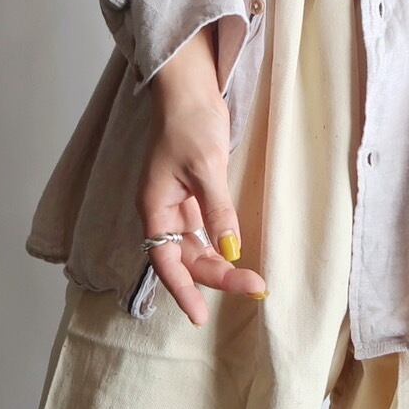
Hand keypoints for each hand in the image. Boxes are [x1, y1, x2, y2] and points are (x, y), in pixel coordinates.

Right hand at [139, 68, 268, 325]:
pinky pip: (203, 231)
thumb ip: (217, 209)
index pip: (166, 261)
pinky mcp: (192, 194)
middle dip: (216, 276)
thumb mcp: (206, 167)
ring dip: (220, 264)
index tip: (200, 317)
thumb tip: (230, 249)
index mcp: (154, 207)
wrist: (191, 91)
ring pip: (195, 247)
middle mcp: (162, 211)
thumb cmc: (191, 124)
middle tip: (254, 287)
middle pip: (185, 258)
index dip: (183, 291)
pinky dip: (220, 244)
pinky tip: (237, 256)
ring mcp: (177, 204)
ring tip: (251, 280)